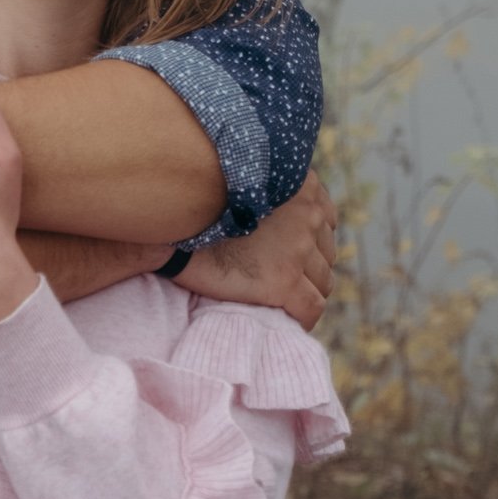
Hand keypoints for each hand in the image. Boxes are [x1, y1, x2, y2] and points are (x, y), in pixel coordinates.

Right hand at [178, 172, 336, 330]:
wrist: (172, 216)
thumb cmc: (194, 197)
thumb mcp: (238, 179)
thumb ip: (264, 189)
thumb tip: (265, 208)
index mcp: (300, 186)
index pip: (325, 220)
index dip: (310, 240)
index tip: (292, 253)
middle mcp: (307, 215)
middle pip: (325, 253)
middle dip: (308, 268)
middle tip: (281, 280)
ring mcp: (298, 249)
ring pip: (323, 282)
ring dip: (305, 292)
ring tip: (282, 303)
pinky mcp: (283, 280)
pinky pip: (311, 307)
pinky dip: (302, 317)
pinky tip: (286, 319)